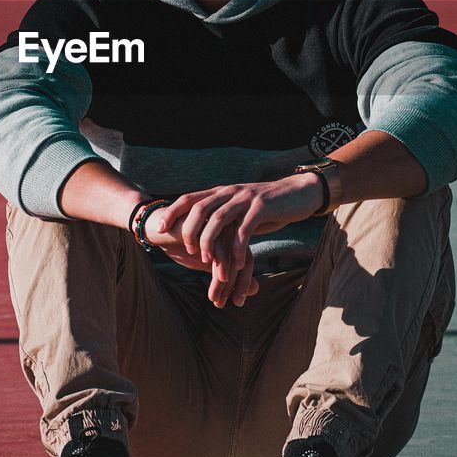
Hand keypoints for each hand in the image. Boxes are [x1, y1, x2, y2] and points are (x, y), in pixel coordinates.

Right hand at [143, 207, 259, 308]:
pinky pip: (211, 242)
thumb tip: (257, 290)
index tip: (237, 302)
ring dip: (220, 277)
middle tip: (222, 303)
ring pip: (227, 253)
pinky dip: (209, 259)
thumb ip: (232, 274)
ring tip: (212, 296)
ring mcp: (216, 223)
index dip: (244, 284)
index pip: (248, 262)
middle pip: (241, 259)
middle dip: (233, 284)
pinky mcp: (202, 219)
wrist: (159, 228)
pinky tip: (201, 267)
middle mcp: (229, 229)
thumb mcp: (211, 264)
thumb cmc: (186, 246)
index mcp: (235, 238)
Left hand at [150, 174, 324, 304]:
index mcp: (221, 192)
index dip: (172, 212)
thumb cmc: (266, 208)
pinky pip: (245, 228)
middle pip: (199, 208)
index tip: (158, 229)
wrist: (297, 194)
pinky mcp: (262, 207)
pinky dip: (237, 247)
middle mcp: (229, 192)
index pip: (189, 199)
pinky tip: (235, 263)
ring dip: (210, 241)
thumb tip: (200, 234)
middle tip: (188, 252)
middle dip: (188, 231)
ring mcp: (245, 199)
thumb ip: (222, 218)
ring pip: (219, 218)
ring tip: (208, 261)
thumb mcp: (238, 210)